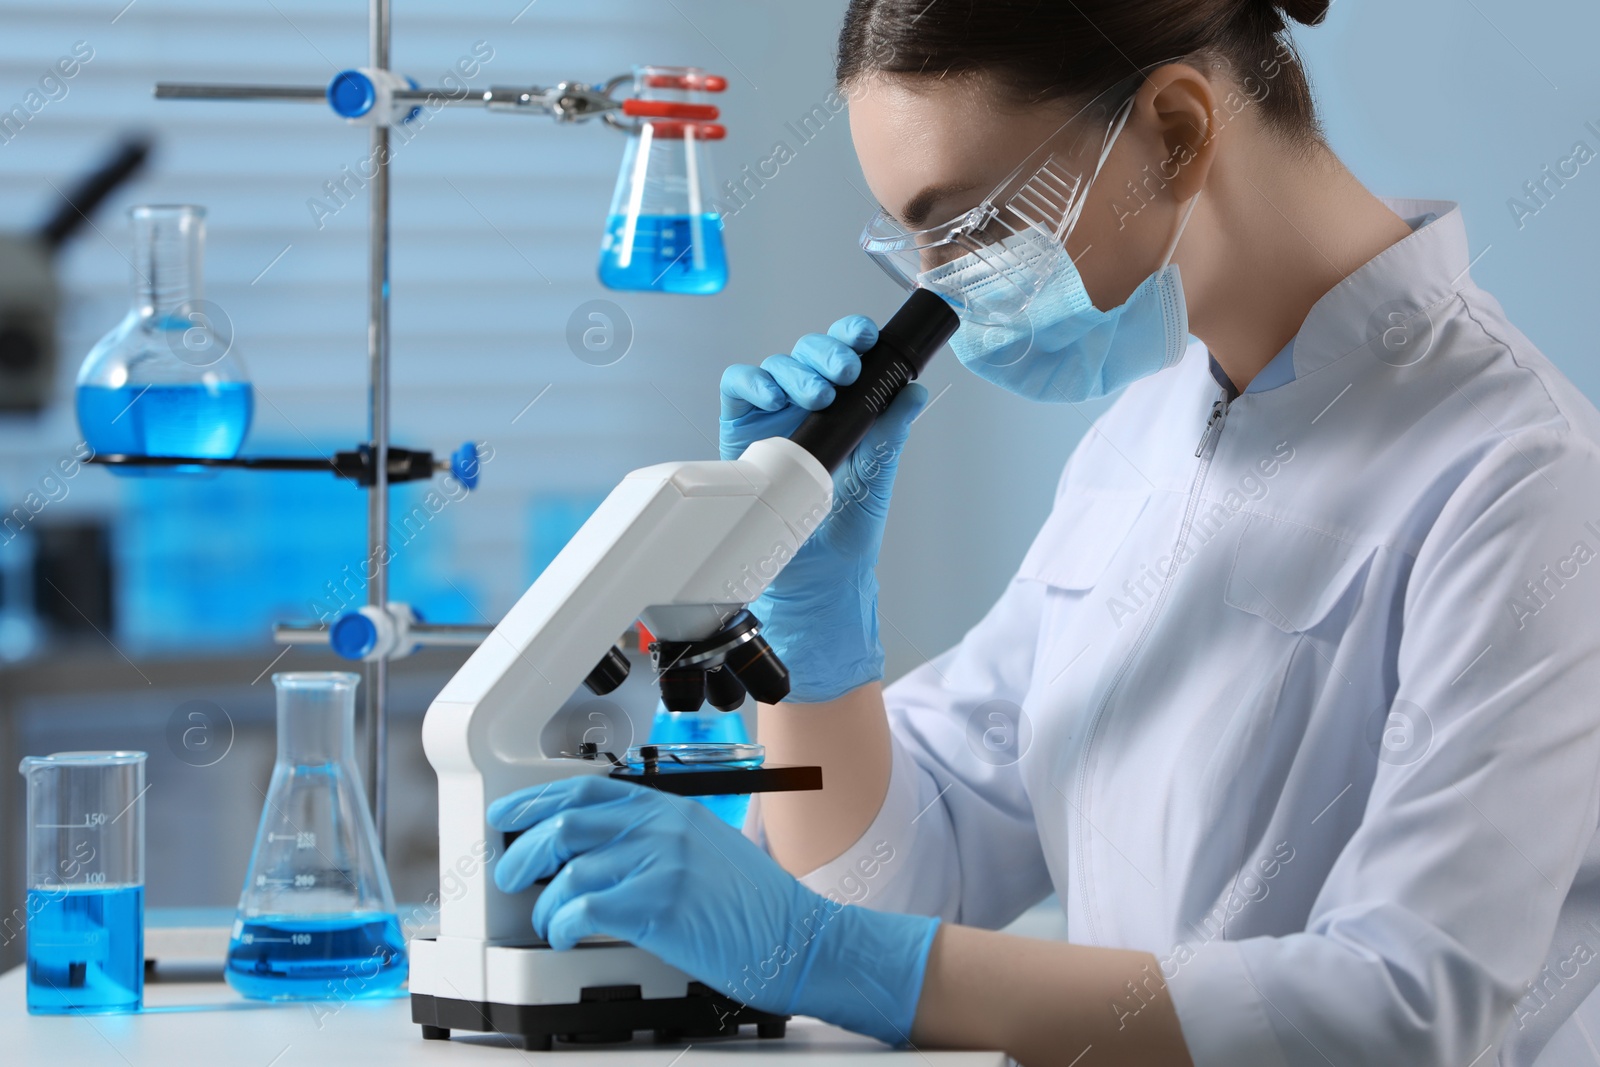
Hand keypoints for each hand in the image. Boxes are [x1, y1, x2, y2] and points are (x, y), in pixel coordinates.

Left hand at [488, 775, 938, 1044]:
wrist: (802, 939)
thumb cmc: (758, 909)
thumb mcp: (707, 850)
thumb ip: (657, 841)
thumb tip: (596, 853)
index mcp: (673, 811)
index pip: (589, 789)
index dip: (537, 799)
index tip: (510, 815)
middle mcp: (664, 829)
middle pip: (568, 822)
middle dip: (524, 850)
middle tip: (510, 874)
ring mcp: (663, 863)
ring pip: (570, 869)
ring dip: (545, 902)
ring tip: (548, 921)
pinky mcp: (660, 905)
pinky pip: (584, 908)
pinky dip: (562, 924)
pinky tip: (567, 936)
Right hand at [720, 315, 928, 702]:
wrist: (813, 577)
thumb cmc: (845, 533)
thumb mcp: (876, 480)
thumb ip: (891, 435)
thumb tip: (914, 392)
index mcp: (845, 410)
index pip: (846, 358)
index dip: (851, 337)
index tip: (865, 338)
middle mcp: (807, 407)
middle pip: (810, 352)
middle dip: (827, 351)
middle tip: (845, 369)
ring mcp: (772, 417)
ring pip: (777, 365)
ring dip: (797, 369)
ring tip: (818, 395)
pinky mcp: (740, 431)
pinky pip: (739, 388)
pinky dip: (753, 382)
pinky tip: (772, 397)